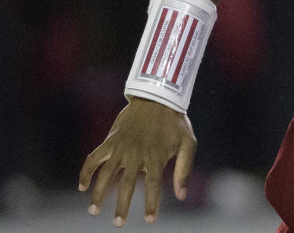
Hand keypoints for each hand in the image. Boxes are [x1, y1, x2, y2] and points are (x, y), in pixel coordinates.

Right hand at [78, 97, 196, 226]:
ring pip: (106, 174)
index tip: (150, 221)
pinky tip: (82, 187)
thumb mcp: (188, 143)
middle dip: (122, 206)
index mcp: (156, 156)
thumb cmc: (175, 123)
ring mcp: (121, 147)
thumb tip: (181, 196)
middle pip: (127, 185)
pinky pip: (94, 158)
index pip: (154, 186)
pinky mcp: (110, 140)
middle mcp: (136, 154)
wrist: (158, 98)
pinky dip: (86, 171)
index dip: (152, 204)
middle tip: (118, 224)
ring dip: (99, 194)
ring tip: (94, 211)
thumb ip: (184, 170)